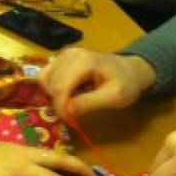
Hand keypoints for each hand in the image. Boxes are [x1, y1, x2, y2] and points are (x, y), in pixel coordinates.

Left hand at [0, 140, 95, 175]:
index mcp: (24, 169)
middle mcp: (27, 155)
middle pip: (60, 161)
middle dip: (80, 170)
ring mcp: (20, 149)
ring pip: (52, 154)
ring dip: (70, 162)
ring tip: (83, 170)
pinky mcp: (12, 147)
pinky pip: (42, 152)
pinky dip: (56, 158)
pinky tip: (56, 163)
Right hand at [39, 48, 155, 117]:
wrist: (130, 70)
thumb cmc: (125, 84)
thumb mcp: (115, 97)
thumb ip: (90, 103)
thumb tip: (67, 111)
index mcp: (84, 61)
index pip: (61, 86)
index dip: (60, 106)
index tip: (67, 120)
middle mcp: (70, 54)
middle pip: (52, 84)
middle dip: (58, 102)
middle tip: (72, 114)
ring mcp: (65, 54)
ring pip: (46, 80)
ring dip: (55, 95)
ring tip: (74, 100)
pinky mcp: (62, 58)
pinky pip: (46, 75)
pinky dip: (52, 87)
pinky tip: (69, 92)